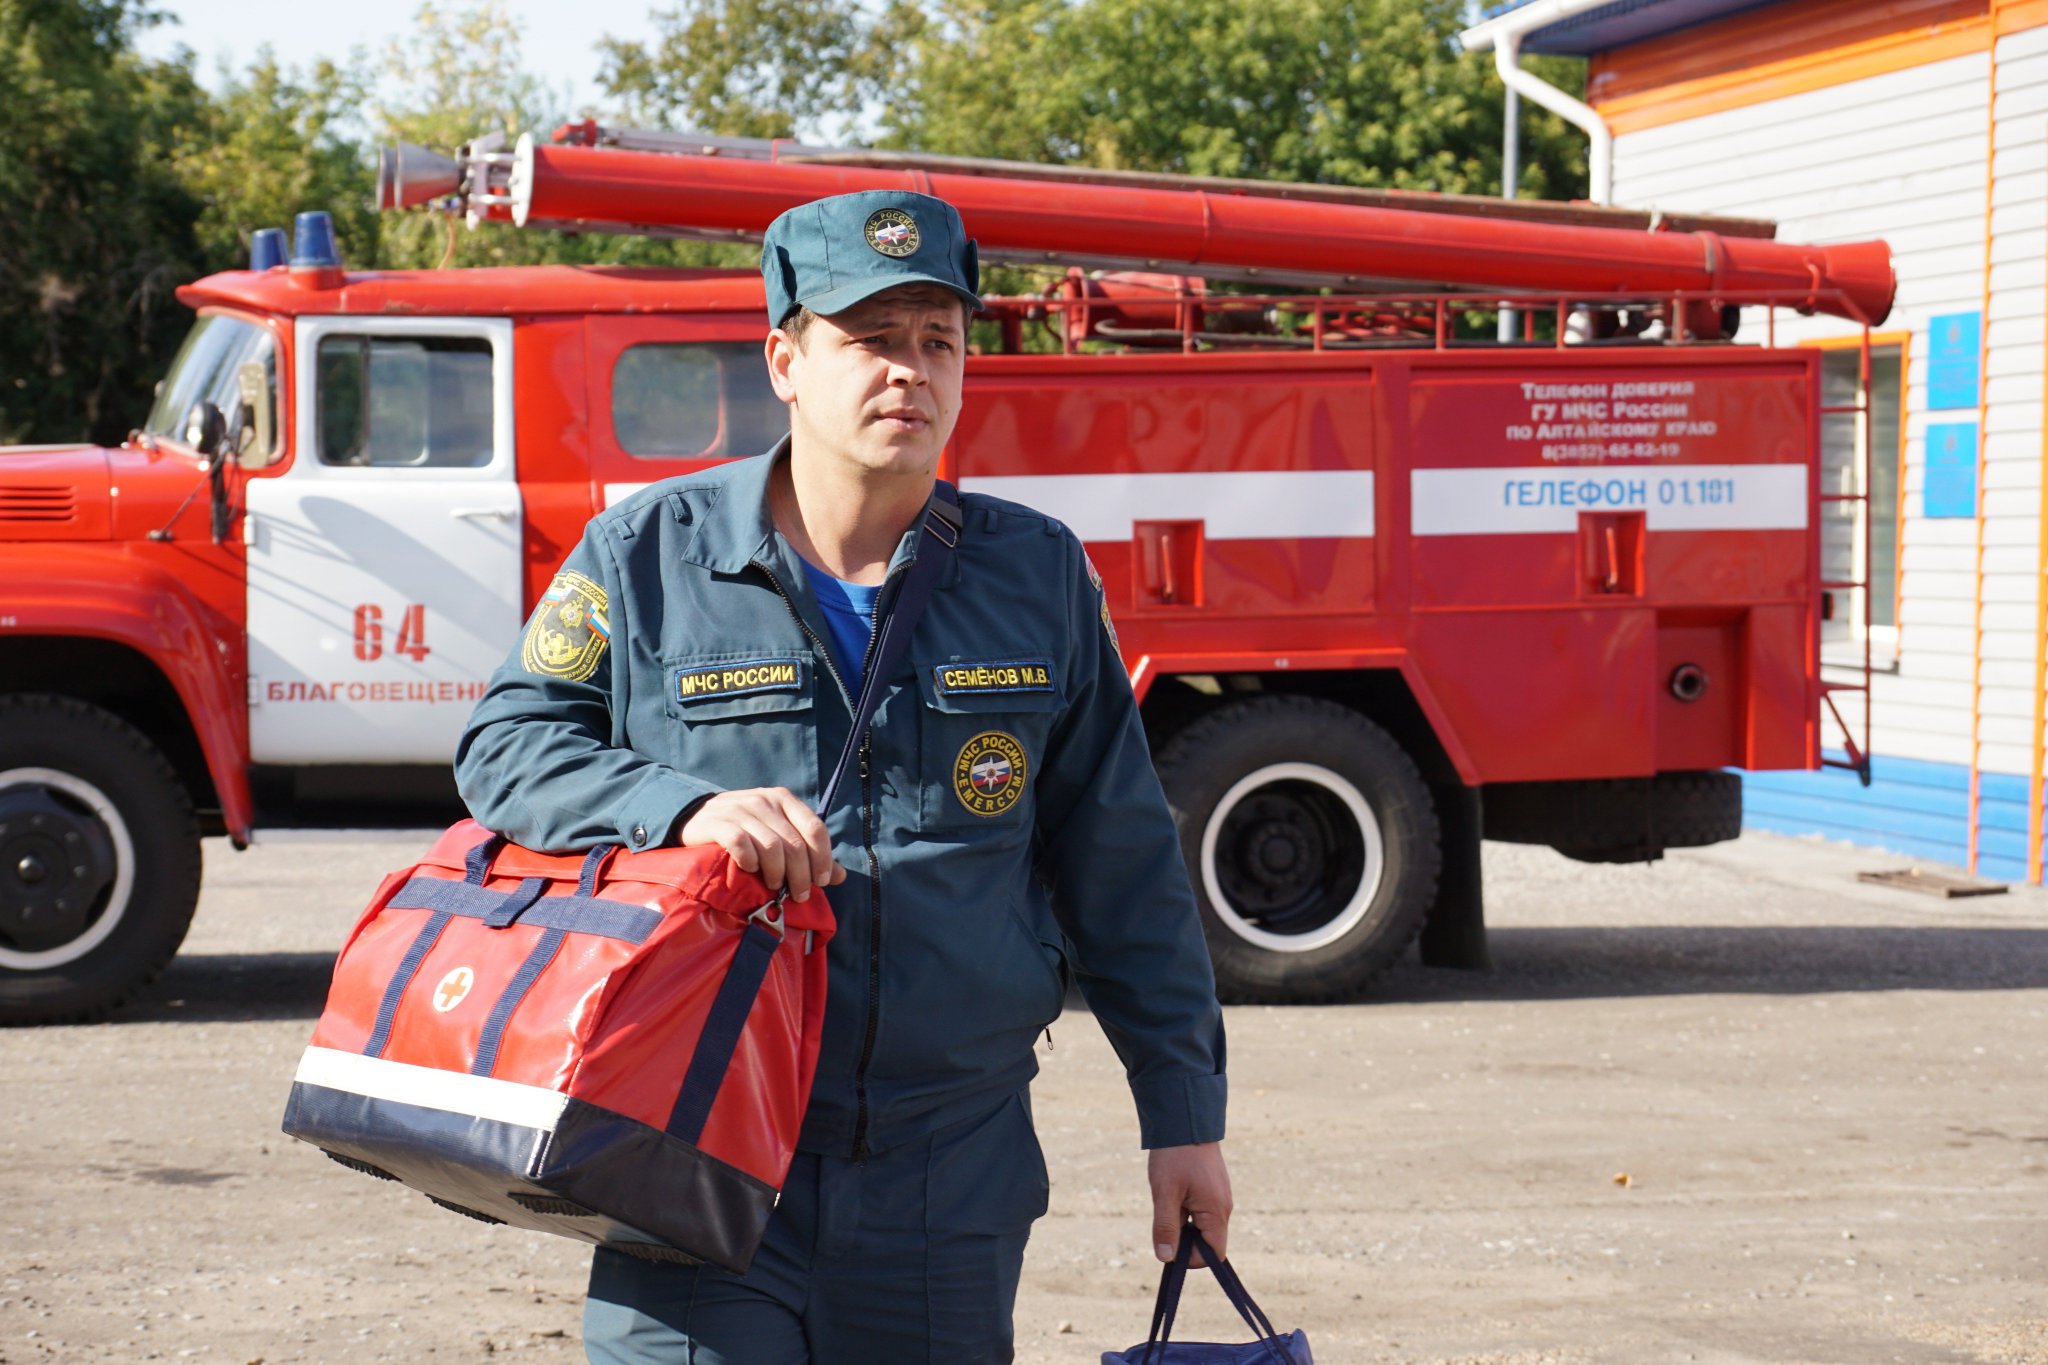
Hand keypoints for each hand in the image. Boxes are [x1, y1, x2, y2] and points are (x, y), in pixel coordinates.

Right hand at [677, 788, 845, 900]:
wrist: (696, 817)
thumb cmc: (745, 829)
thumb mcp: (778, 832)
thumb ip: (808, 852)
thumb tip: (841, 876)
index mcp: (784, 799)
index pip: (815, 828)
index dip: (823, 858)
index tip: (822, 882)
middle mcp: (765, 801)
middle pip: (794, 844)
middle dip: (801, 875)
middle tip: (799, 895)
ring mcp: (740, 809)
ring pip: (771, 847)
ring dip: (777, 873)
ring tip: (774, 886)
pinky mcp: (718, 823)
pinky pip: (741, 844)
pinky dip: (750, 861)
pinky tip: (750, 870)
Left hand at [1148, 1141, 1231, 1265]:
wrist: (1185, 1119)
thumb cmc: (1175, 1156)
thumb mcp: (1164, 1193)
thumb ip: (1166, 1227)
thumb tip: (1166, 1258)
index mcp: (1216, 1212)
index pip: (1214, 1254)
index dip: (1192, 1258)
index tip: (1169, 1246)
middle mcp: (1223, 1207)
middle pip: (1207, 1240)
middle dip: (1184, 1238)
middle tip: (1164, 1217)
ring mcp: (1219, 1196)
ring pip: (1201, 1224)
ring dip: (1183, 1222)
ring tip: (1168, 1199)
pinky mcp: (1213, 1187)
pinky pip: (1201, 1209)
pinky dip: (1186, 1208)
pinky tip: (1173, 1190)